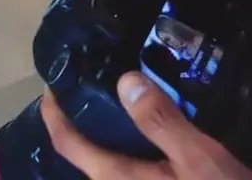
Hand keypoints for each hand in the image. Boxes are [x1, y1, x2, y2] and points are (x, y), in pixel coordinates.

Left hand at [42, 72, 251, 178]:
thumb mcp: (197, 157)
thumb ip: (161, 121)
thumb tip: (124, 81)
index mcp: (115, 179)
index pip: (68, 144)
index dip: (54, 113)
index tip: (53, 84)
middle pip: (86, 155)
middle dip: (87, 119)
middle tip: (103, 82)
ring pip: (109, 165)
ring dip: (111, 136)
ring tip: (129, 105)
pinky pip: (128, 173)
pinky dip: (131, 150)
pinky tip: (153, 139)